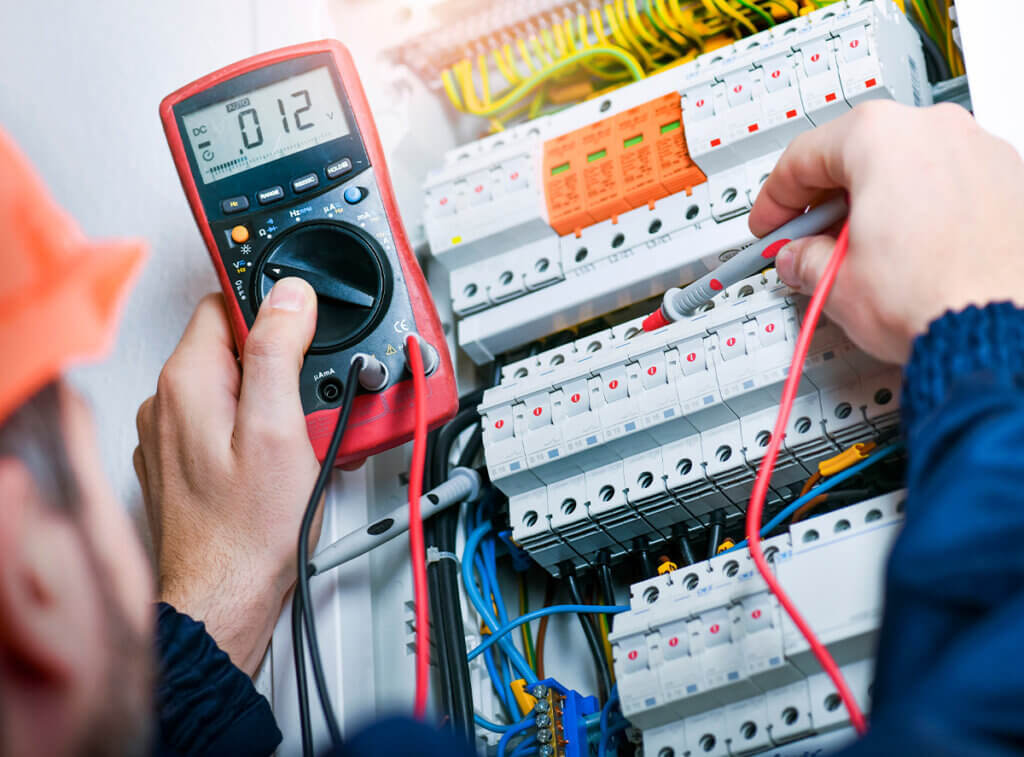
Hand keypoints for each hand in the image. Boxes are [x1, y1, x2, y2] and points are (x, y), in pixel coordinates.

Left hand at [135, 278, 320, 674]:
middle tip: (313, 402)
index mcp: (188, 381)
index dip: (275, 311)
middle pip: (235, 347)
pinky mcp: (184, 463)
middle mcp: (168, 402)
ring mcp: (172, 435)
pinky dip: (258, 430)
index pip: (227, 302)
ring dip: (275, 400)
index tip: (306, 334)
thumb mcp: (279, 430)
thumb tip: (289, 296)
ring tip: (304, 439)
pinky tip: (283, 460)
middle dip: (282, 364)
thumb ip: (279, 352)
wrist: (224, 599)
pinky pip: (226, 423)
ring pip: (235, 387)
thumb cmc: (247, 531)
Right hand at [750, 101, 1023, 363]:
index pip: (803, 157)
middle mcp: (934, 129)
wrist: (997, 330)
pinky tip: (908, 251)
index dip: (775, 199)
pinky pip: (948, 184)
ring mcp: (980, 151)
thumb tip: (801, 258)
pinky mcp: (1011, 181)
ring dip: (875, 202)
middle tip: (808, 240)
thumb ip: (805, 260)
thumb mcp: (836, 282)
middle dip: (826, 200)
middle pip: (857, 154)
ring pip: (906, 166)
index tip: (771, 224)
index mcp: (880, 137)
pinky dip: (921, 209)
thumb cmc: (932, 296)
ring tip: (861, 252)